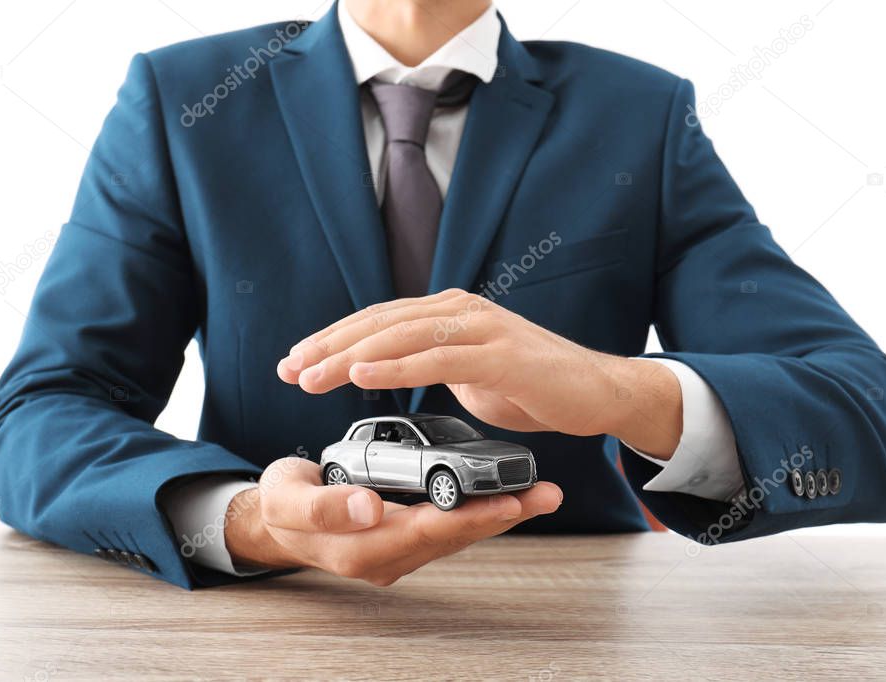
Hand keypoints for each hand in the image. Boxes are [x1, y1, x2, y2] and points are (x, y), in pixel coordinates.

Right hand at [224, 457, 562, 584]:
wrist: (276, 520)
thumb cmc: (282, 505)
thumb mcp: (288, 500)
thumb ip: (326, 506)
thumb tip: (370, 506)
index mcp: (363, 550)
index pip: (427, 531)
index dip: (469, 516)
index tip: (507, 500)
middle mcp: (390, 556)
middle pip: (456, 536)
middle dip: (502, 514)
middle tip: (545, 494)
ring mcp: (401, 549)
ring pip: (459, 533)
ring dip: (499, 513)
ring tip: (540, 492)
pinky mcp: (407, 534)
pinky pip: (450, 524)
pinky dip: (479, 508)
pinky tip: (507, 493)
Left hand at [277, 289, 681, 456]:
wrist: (597, 390)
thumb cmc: (532, 382)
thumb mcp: (470, 370)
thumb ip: (432, 362)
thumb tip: (395, 369)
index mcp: (449, 312)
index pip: (378, 320)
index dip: (333, 339)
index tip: (295, 361)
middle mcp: (460, 309)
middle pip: (380, 323)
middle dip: (328, 347)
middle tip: (288, 369)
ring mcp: (481, 327)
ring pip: (401, 336)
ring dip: (351, 357)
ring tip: (310, 376)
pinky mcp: (501, 353)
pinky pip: (439, 358)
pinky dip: (398, 366)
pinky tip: (364, 375)